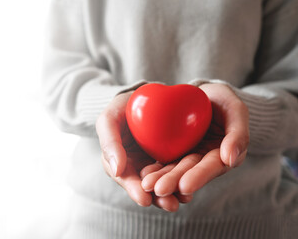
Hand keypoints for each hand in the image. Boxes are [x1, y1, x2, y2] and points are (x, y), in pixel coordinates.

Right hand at [96, 91, 192, 208]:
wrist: (143, 98)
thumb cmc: (121, 108)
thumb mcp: (109, 120)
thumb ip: (109, 142)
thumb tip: (116, 169)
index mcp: (118, 162)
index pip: (125, 178)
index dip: (134, 189)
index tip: (144, 199)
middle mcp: (135, 167)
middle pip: (145, 186)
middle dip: (157, 198)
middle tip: (170, 205)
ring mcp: (152, 164)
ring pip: (162, 183)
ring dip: (172, 194)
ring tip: (184, 199)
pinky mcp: (170, 159)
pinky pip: (176, 171)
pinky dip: (183, 179)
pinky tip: (192, 187)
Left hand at [141, 83, 249, 210]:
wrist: (201, 93)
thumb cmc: (222, 99)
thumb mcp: (235, 109)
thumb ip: (238, 133)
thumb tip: (230, 159)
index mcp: (221, 156)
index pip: (211, 167)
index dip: (199, 176)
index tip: (185, 186)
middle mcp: (202, 160)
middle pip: (188, 172)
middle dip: (174, 182)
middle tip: (159, 189)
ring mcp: (185, 157)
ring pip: (172, 169)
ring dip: (161, 179)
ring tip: (147, 185)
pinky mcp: (171, 152)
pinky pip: (161, 160)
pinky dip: (153, 168)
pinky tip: (141, 174)